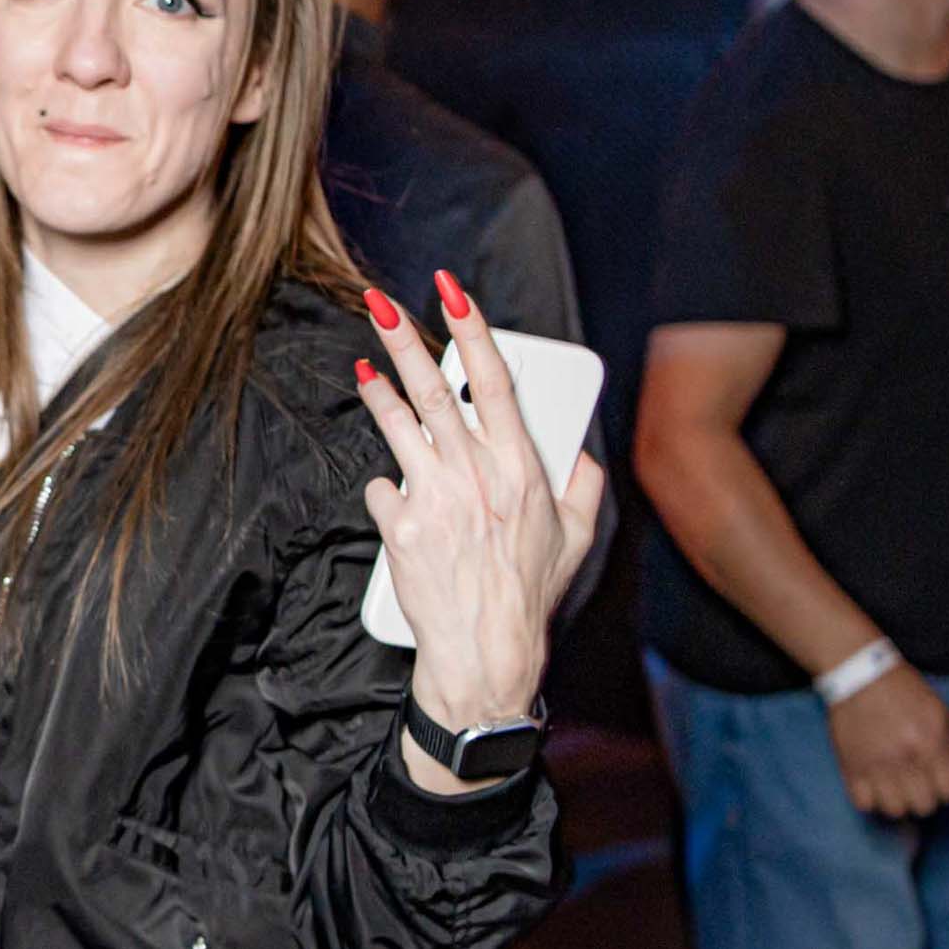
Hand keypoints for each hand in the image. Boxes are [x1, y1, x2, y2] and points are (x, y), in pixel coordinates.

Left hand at [353, 273, 604, 767]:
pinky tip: (401, 501)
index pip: (495, 382)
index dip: (472, 330)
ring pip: (397, 428)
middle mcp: (477, 476)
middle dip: (402, 339)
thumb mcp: (576, 537)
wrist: (485, 655)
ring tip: (366, 370)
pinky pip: (384, 489)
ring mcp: (435, 500)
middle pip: (433, 391)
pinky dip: (389, 489)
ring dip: (378, 393)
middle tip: (379, 302)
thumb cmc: (529, 596)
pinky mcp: (403, 528)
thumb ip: (581, 484)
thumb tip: (582, 449)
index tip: (452, 292)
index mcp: (522, 469)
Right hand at [829, 663, 948, 818]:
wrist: (859, 675)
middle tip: (918, 781)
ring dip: (898, 801)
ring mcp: (875, 765)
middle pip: (924, 806)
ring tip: (896, 786)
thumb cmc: (905, 693)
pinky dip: (871, 799)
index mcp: (930, 742)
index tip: (941, 779)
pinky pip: (864, 804)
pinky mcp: (850, 768)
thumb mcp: (941, 713)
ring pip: (894, 810)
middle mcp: (904, 757)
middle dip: (925, 795)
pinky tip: (875, 784)